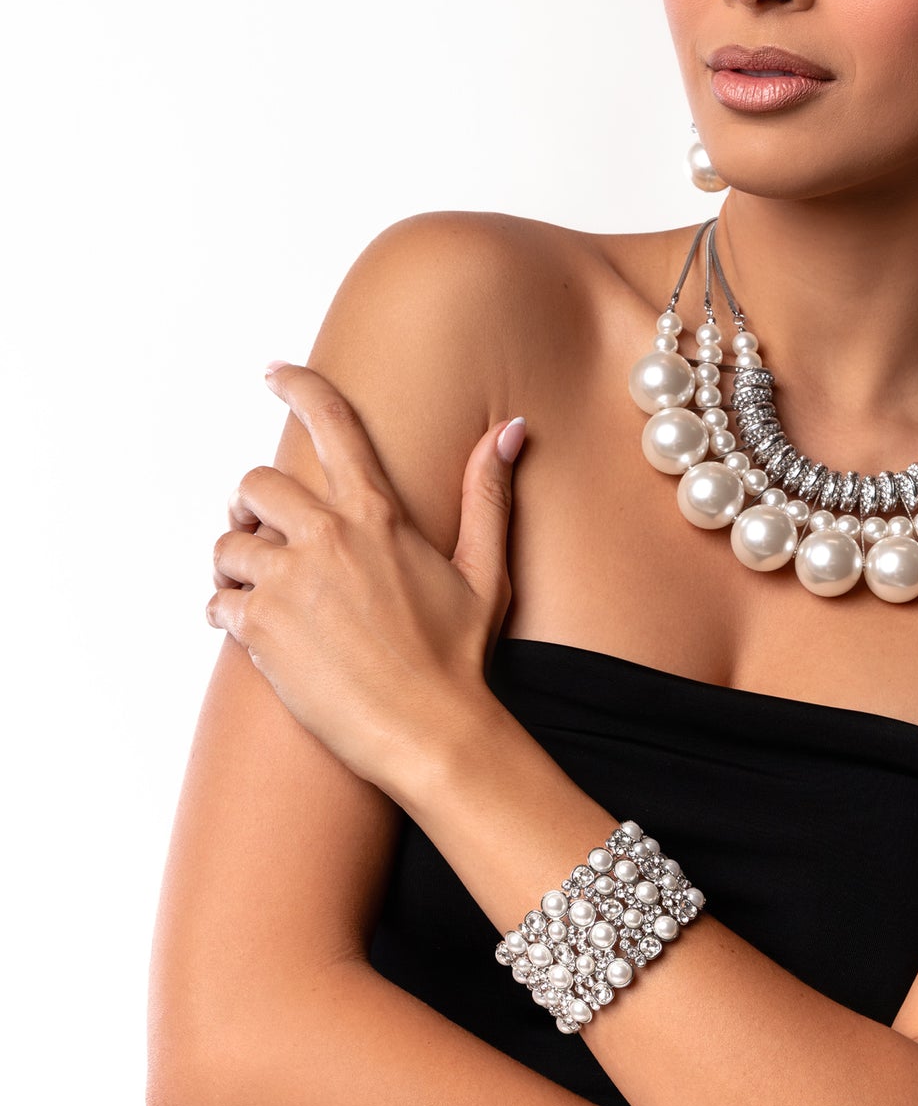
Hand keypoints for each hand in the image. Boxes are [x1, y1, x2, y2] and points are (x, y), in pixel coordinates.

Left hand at [206, 361, 526, 804]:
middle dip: (251, 504)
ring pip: (227, 545)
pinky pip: (217, 601)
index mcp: (377, 516)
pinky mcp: (261, 628)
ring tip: (260, 590)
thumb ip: (487, 494)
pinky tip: (257, 631)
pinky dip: (228, 613)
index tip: (274, 373)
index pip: (332, 426)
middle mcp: (326, 539)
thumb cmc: (459, 656)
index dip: (299, 387)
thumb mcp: (486, 570)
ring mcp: (288, 583)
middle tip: (261, 529)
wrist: (430, 732)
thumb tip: (511, 428)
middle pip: (256, 484)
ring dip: (236, 564)